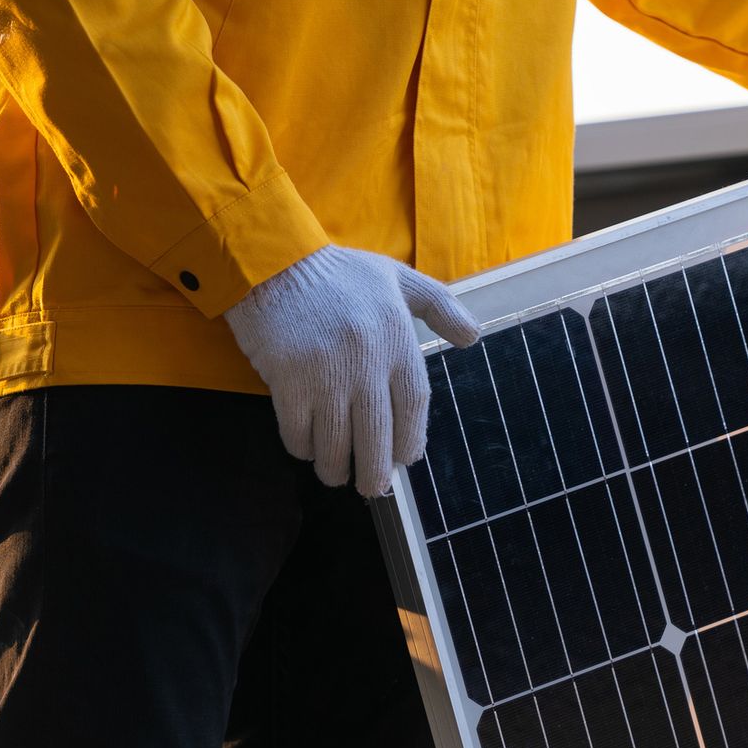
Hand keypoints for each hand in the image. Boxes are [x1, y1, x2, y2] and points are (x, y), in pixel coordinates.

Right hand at [225, 244, 480, 496]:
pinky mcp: (288, 381)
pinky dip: (303, 448)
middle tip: (371, 486)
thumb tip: (473, 337)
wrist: (274, 261)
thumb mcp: (397, 278)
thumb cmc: (339, 273)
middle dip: (375, 473)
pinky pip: (299, 433)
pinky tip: (306, 447)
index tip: (404, 459)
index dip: (410, 443)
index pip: (414, 408)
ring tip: (335, 473)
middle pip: (378, 438)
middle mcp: (367, 362)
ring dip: (336, 468)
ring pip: (337, 445)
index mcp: (398, 341)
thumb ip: (440, 305)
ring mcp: (326, 374)